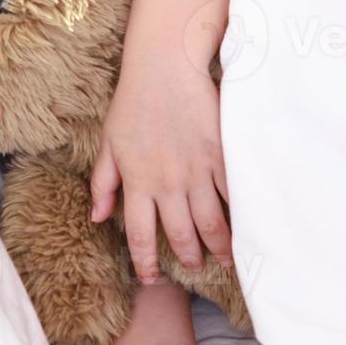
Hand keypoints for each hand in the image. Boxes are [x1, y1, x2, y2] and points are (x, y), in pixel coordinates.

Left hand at [89, 55, 232, 282]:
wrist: (165, 67)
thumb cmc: (133, 102)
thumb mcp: (108, 143)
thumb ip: (103, 183)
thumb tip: (98, 218)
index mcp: (137, 182)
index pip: (139, 234)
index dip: (146, 262)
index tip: (152, 278)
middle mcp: (167, 183)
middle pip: (181, 234)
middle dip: (189, 257)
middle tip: (197, 269)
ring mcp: (197, 171)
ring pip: (211, 223)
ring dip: (219, 246)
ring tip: (225, 259)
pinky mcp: (221, 155)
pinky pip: (233, 194)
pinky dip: (241, 215)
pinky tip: (247, 228)